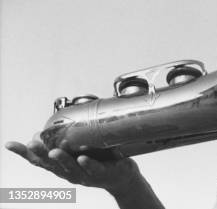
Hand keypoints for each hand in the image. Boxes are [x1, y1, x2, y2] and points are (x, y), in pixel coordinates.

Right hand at [5, 133, 140, 193]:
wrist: (121, 177)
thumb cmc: (97, 160)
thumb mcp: (77, 150)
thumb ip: (66, 140)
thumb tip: (50, 125)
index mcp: (61, 166)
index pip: (39, 160)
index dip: (24, 153)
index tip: (10, 144)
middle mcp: (69, 172)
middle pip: (51, 165)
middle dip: (40, 154)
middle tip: (31, 143)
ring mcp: (85, 175)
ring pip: (70, 168)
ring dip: (62, 160)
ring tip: (54, 151)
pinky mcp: (102, 174)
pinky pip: (94, 170)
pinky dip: (87, 165)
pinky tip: (82, 159)